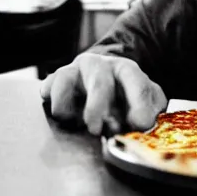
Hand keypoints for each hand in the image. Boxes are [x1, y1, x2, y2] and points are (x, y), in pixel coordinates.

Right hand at [40, 54, 166, 134]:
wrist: (103, 77)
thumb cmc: (126, 93)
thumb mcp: (147, 100)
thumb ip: (148, 111)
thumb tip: (139, 125)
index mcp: (126, 69)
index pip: (135, 82)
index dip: (138, 104)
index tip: (139, 123)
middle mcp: (100, 66)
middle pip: (98, 82)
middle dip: (96, 107)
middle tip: (95, 129)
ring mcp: (75, 70)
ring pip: (65, 80)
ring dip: (67, 105)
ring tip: (73, 122)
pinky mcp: (56, 79)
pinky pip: (48, 88)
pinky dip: (52, 104)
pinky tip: (65, 116)